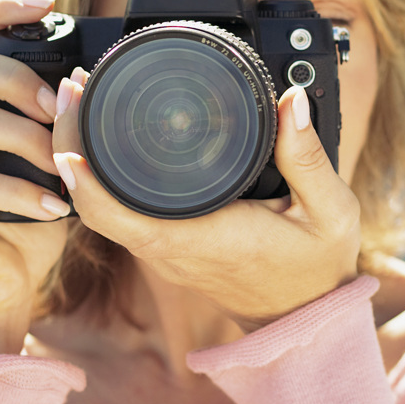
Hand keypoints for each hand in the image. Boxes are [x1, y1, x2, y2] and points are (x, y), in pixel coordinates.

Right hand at [0, 0, 70, 353]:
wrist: (5, 290)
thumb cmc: (32, 220)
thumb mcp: (56, 159)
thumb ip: (64, 120)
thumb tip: (91, 78)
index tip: (47, 2)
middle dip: (16, 78)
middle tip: (61, 109)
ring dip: (23, 135)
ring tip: (61, 163)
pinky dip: (20, 191)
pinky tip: (54, 208)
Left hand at [52, 69, 359, 331]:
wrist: (306, 317)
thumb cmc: (318, 267)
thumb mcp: (331, 211)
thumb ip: (309, 157)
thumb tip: (292, 101)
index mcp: (205, 240)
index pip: (121, 215)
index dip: (86, 178)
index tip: (73, 128)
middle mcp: (172, 249)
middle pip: (94, 203)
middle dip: (73, 142)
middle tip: (76, 85)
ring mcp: (164, 251)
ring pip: (100, 207)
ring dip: (81, 155)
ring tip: (83, 97)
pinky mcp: (166, 246)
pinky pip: (117, 211)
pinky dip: (99, 173)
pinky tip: (102, 135)